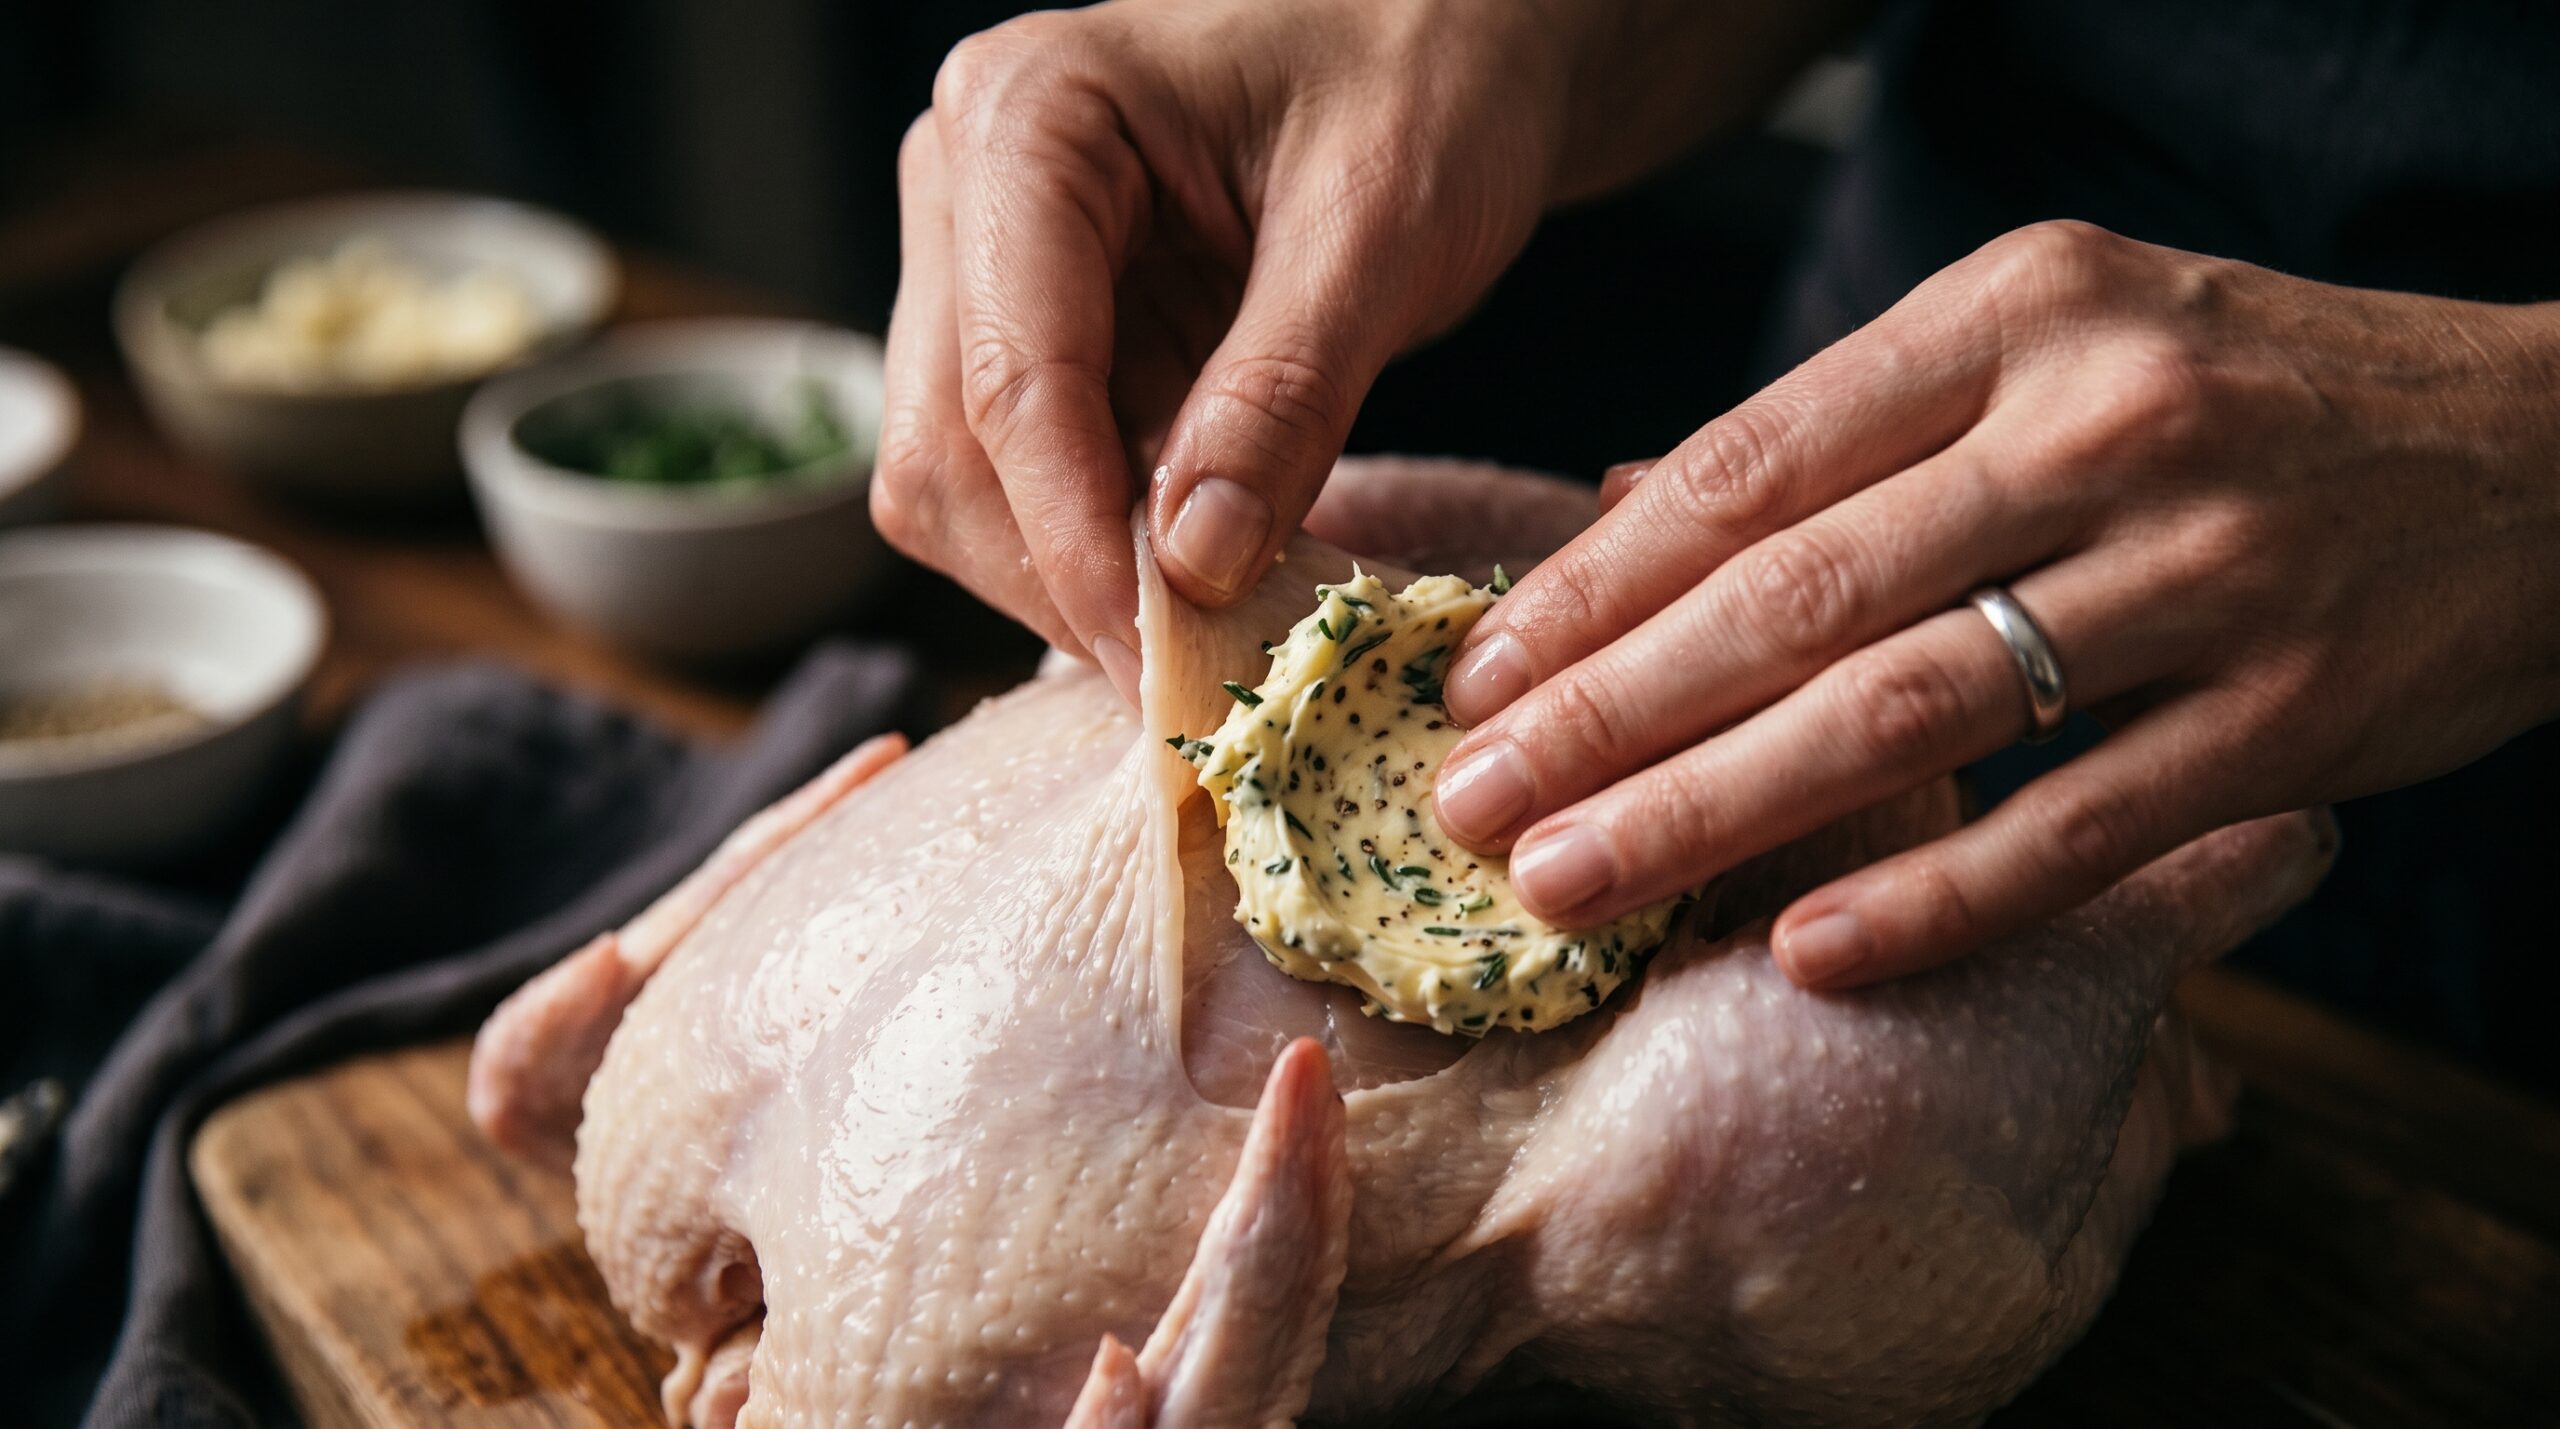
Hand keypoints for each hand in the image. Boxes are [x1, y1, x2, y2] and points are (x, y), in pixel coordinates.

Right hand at [876, 0, 1857, 696]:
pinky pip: (1033, 488)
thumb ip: (1284, 394)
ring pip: (966, 492)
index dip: (1076, 541)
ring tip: (1219, 647)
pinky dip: (1109, 560)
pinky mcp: (1038, 340)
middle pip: (949, 452)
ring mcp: (986, 270)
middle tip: (1197, 686)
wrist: (1447, 46)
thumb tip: (1195, 570)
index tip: (1160, 665)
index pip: (1008, 375)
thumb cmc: (1424, 86)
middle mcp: (965, 190)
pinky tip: (1208, 597)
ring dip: (1078, 585)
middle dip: (1066, 580)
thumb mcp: (1380, 230)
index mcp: (1027, 119)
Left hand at [1433, 220, 2559, 986]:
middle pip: (1795, 597)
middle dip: (1606, 718)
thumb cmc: (2252, 394)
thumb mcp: (2053, 341)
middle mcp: (2105, 422)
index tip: (1482, 679)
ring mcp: (2210, 570)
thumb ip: (1848, 429)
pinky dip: (1933, 896)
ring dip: (1712, 815)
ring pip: (1908, 714)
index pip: (1751, 466)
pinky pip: (2075, 826)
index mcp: (2018, 310)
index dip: (1594, 587)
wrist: (2551, 448)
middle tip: (1473, 807)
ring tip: (1572, 885)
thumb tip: (1614, 517)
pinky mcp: (2297, 713)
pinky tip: (1802, 951)